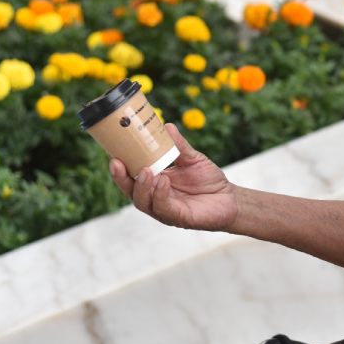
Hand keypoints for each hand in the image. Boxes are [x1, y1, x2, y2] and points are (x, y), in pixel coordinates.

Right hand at [109, 123, 237, 231]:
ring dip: (141, 186)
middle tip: (118, 162)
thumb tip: (166, 126)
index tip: (113, 153)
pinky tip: (163, 181)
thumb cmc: (208, 179)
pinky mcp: (179, 217)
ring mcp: (165, 209)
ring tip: (146, 171)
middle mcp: (155, 197)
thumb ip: (179, 145)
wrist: (230, 198)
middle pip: (131, 191)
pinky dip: (161, 195)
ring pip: (143, 202)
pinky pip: (164, 208)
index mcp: (155, 182)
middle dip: (122, 178)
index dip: (120, 168)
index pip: (131, 176)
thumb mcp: (193, 158)